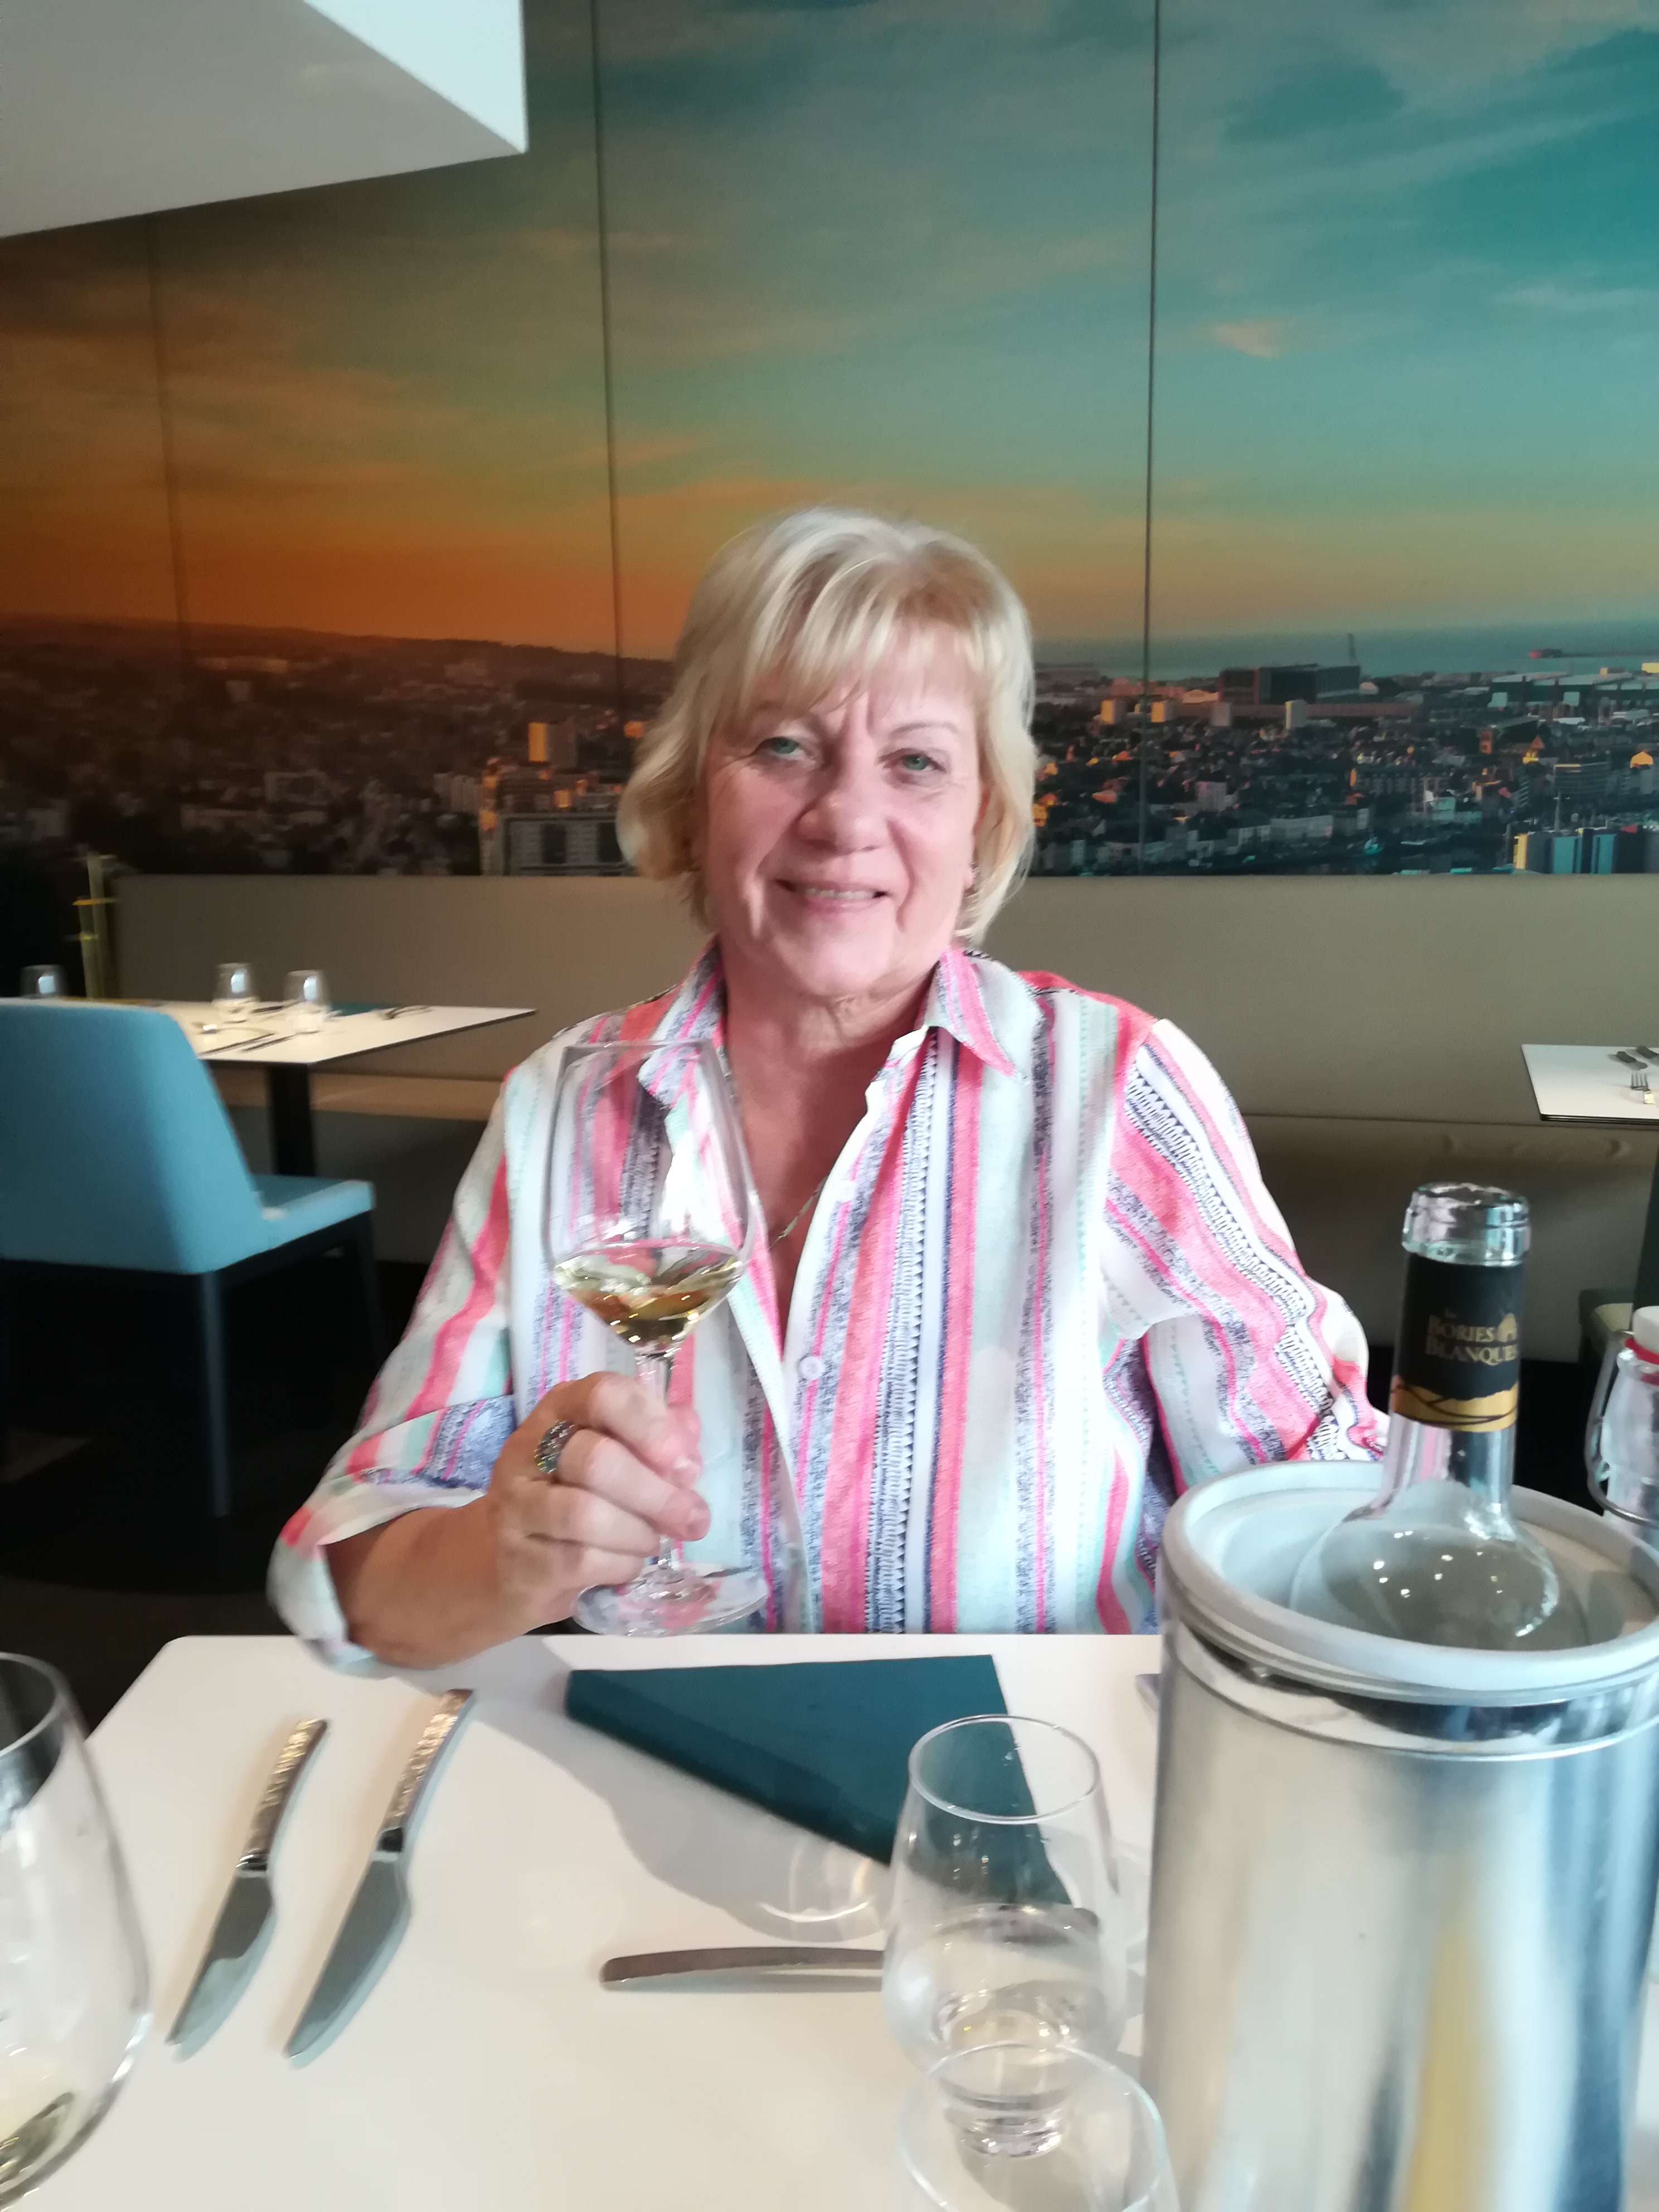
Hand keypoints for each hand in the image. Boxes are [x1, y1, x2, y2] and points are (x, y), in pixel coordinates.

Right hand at [481, 1372, 709, 1630]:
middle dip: (656, 1493)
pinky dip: (622, 1563)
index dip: (651, 1425)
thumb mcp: (615, 1455)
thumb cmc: (574, 1494)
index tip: (686, 1463)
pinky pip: (582, 1560)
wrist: (509, 1562)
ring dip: (638, 1531)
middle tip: (695, 1518)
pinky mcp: (520, 1559)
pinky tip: (629, 1561)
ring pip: (586, 1514)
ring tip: (655, 1539)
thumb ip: (654, 1436)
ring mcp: (517, 1506)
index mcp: (560, 1411)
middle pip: (595, 1459)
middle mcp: (528, 1450)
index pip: (602, 1395)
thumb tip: (688, 1429)